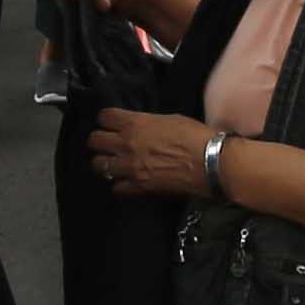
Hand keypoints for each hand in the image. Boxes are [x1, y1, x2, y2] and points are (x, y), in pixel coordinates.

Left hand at [84, 109, 217, 200]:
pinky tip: (126, 181)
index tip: (109, 122)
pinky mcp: (138, 187)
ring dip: (104, 163)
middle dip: (99, 141)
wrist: (210, 162)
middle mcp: (127, 144)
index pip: (104, 117)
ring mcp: (130, 167)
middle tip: (106, 143)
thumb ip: (149, 123)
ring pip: (98, 165)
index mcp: (135, 124)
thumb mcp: (171, 119)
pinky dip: (119, 185)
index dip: (106, 119)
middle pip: (94, 141)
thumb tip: (142, 127)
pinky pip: (116, 188)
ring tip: (112, 163)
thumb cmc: (196, 138)